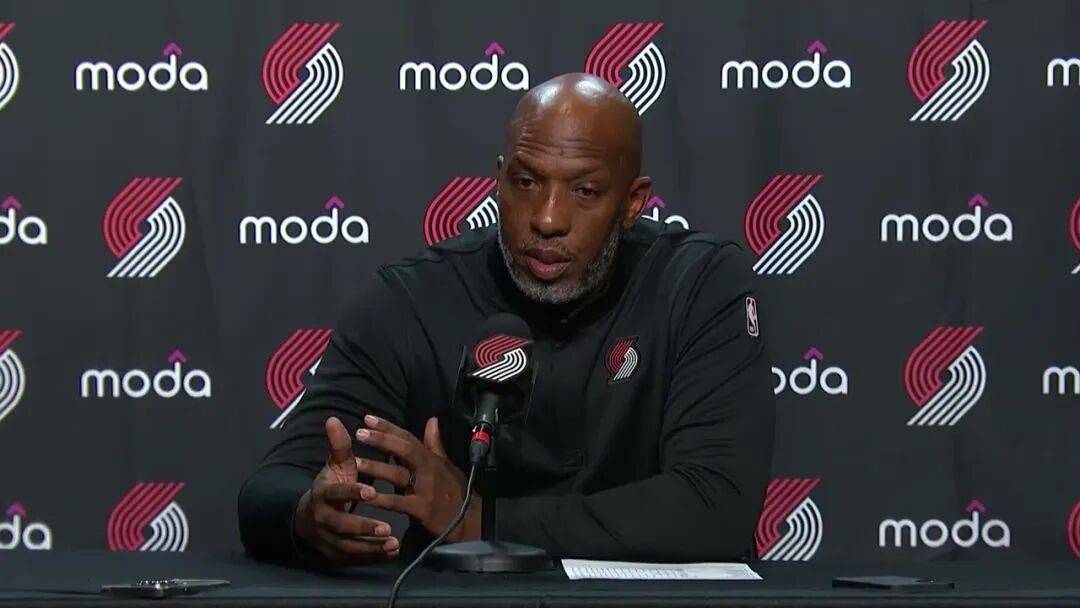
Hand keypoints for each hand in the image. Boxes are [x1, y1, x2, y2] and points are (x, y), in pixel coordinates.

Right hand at [292, 416, 400, 562]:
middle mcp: (324, 518)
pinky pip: (354, 557)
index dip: (353, 493)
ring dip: (371, 546)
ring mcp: (328, 538)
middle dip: (363, 526)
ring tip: (393, 544)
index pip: (337, 493)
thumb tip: (333, 419)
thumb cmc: (331, 486)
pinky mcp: (336, 553)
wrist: (309, 517)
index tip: (372, 490)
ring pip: (348, 546)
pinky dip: (372, 556)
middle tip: (387, 527)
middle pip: (341, 525)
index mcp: (324, 494)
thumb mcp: (335, 466)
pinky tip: (391, 553)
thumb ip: (339, 446)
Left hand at [354, 414, 480, 543]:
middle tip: (359, 433)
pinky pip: (398, 503)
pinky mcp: (421, 509)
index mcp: (430, 458)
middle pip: (404, 450)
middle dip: (382, 440)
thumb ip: (435, 444)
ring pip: (398, 475)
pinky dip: (382, 500)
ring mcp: (424, 489)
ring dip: (377, 468)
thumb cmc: (454, 490)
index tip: (368, 418)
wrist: (468, 519)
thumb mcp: (446, 465)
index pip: (408, 438)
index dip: (388, 427)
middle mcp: (427, 469)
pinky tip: (367, 497)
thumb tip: (432, 420)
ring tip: (355, 462)